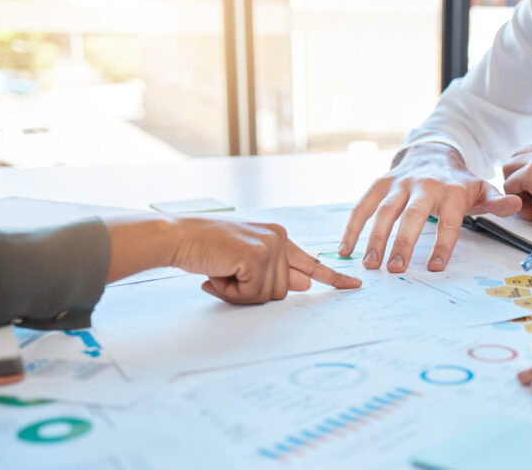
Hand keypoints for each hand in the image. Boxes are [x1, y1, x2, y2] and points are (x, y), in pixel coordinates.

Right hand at [170, 218, 361, 303]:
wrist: (177, 236)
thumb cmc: (205, 249)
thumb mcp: (244, 261)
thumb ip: (275, 273)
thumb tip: (305, 285)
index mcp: (278, 237)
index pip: (312, 262)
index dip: (334, 277)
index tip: (354, 285)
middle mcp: (279, 238)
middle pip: (283, 290)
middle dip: (252, 293)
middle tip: (226, 277)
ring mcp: (270, 246)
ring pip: (268, 295)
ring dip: (240, 294)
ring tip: (220, 273)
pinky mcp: (257, 256)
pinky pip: (252, 294)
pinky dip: (231, 292)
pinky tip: (217, 274)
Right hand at [339, 142, 520, 272]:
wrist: (433, 154)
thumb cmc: (457, 183)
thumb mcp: (481, 190)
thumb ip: (497, 202)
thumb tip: (516, 205)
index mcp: (452, 190)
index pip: (449, 219)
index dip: (443, 243)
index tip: (436, 266)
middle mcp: (424, 185)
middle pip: (413, 214)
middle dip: (404, 242)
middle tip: (396, 269)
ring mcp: (399, 183)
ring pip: (384, 210)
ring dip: (375, 238)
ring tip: (371, 265)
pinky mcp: (380, 184)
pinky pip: (363, 205)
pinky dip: (352, 226)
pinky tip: (346, 249)